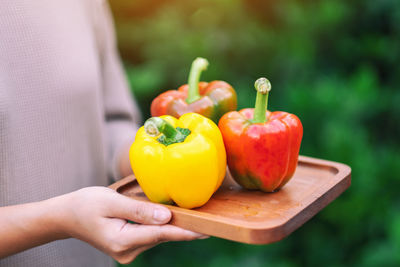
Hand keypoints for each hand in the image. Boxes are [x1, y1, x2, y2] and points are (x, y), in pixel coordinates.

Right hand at [57, 187, 204, 263]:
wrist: (67, 216)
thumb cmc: (86, 205)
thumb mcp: (111, 202)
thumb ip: (139, 210)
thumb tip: (167, 216)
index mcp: (122, 240)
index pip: (160, 234)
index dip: (185, 231)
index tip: (206, 231)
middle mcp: (127, 251)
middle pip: (162, 236)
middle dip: (184, 229)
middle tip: (210, 223)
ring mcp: (128, 252)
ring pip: (157, 236)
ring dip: (174, 227)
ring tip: (197, 219)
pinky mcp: (128, 247)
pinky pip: (150, 236)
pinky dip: (162, 227)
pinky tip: (174, 220)